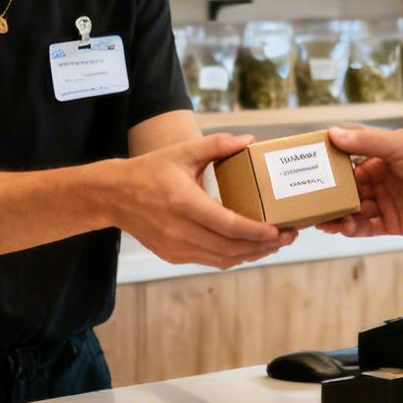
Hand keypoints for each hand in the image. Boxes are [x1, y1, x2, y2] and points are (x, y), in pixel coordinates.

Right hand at [105, 133, 295, 268]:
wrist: (114, 196)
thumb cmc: (150, 171)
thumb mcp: (183, 152)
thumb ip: (217, 145)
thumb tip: (249, 140)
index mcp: (184, 203)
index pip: (229, 225)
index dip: (258, 232)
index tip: (280, 230)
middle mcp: (180, 230)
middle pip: (232, 247)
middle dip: (264, 245)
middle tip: (288, 236)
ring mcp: (176, 247)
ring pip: (223, 259)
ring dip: (252, 254)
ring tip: (274, 244)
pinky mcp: (173, 255)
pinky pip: (211, 261)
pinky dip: (233, 257)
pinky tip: (248, 248)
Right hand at [319, 126, 402, 237]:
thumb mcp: (400, 145)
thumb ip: (366, 142)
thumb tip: (334, 133)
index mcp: (379, 157)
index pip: (346, 161)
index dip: (328, 167)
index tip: (308, 171)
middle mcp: (379, 179)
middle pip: (345, 189)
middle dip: (328, 196)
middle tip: (309, 202)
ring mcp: (384, 202)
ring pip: (352, 210)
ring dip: (337, 215)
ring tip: (323, 220)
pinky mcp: (392, 223)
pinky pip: (366, 227)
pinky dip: (353, 228)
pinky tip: (344, 228)